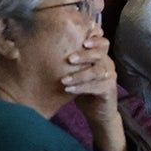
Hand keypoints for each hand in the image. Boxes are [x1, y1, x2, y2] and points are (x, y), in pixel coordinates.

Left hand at [62, 30, 124, 150]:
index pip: (101, 42)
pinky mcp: (109, 90)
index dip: (94, 39)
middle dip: (85, 55)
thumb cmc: (84, 89)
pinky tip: (68, 90)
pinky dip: (82, 87)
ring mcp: (110, 77)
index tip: (81, 40)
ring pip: (99, 71)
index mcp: (100, 56)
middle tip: (69, 59)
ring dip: (81, 74)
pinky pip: (97, 86)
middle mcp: (107, 64)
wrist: (98, 112)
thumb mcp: (76, 72)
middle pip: (101, 53)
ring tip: (64, 80)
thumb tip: (40, 50)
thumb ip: (68, 62)